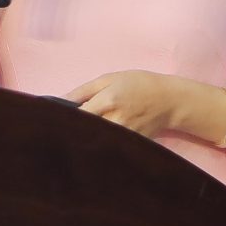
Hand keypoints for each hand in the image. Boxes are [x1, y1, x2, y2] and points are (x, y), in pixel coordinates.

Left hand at [68, 70, 191, 138]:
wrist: (170, 100)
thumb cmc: (138, 84)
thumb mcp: (109, 79)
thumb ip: (82, 91)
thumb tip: (58, 101)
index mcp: (107, 101)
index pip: (77, 116)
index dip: (63, 120)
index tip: (55, 120)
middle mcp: (115, 121)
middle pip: (84, 132)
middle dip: (72, 132)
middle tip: (61, 131)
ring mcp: (124, 136)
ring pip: (95, 142)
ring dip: (85, 139)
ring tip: (78, 135)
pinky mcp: (131, 145)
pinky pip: (109, 146)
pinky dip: (99, 144)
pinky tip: (96, 140)